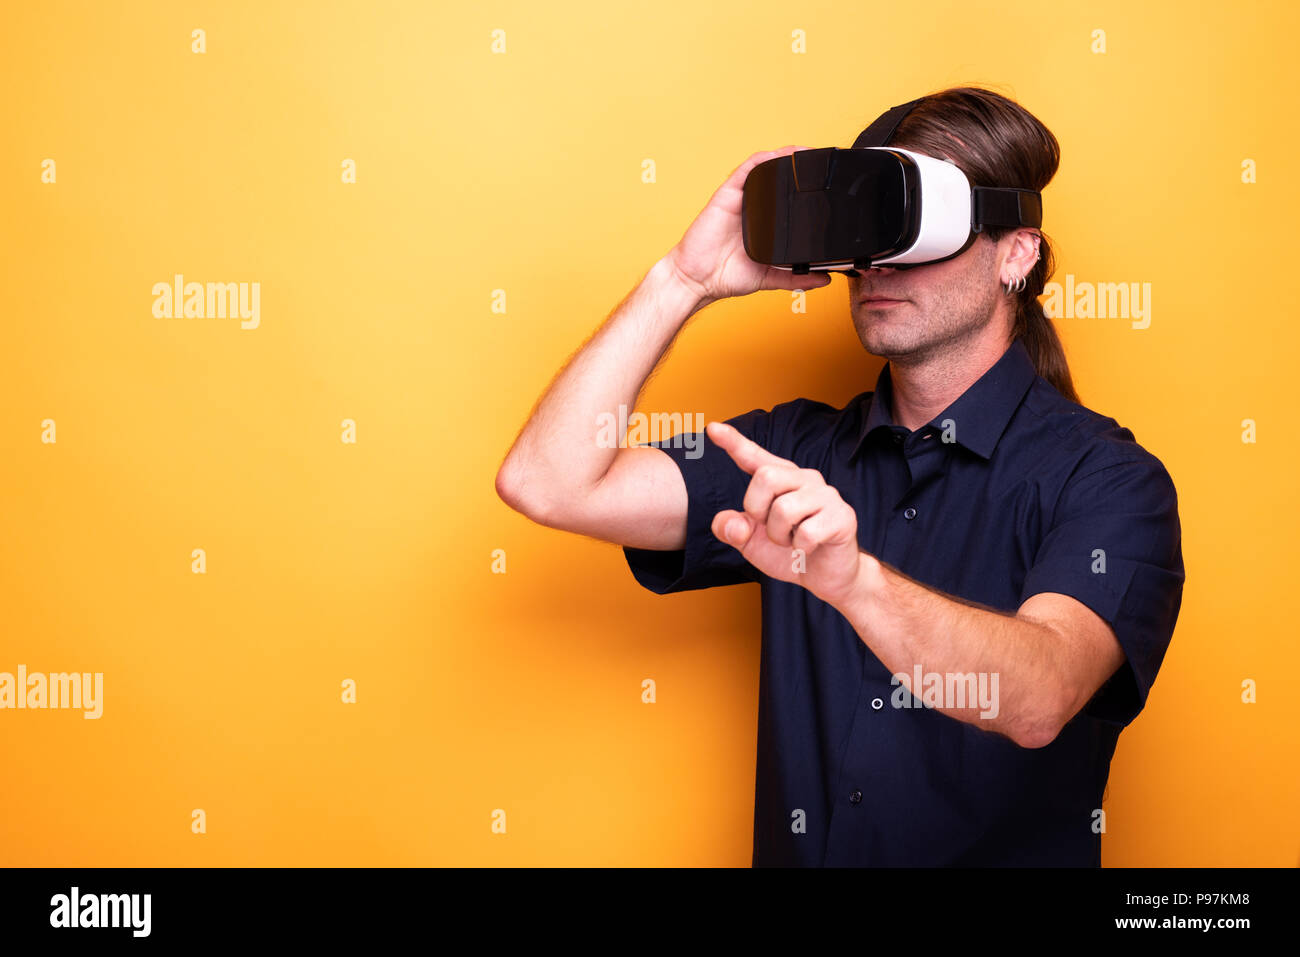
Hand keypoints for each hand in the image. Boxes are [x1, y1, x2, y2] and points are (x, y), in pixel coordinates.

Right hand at [665, 147, 832, 307]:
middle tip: (822, 163)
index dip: (805, 187)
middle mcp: (753, 207)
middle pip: (778, 179)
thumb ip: (795, 278)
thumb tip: (824, 279)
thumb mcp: (769, 277)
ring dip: (785, 157)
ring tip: (806, 152)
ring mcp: (740, 200)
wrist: (698, 280)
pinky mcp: (726, 196)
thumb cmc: (725, 276)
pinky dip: (762, 161)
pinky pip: (745, 171)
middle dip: (799, 167)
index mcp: (763, 223)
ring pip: (764, 170)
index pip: (787, 198)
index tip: (826, 184)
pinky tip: (777, 156)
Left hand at [707, 421, 863, 606]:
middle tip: (771, 529)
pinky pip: (806, 533)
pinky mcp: (842, 516)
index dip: (733, 442)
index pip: (754, 457)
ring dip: (779, 536)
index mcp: (780, 479)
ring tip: (792, 541)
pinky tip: (809, 548)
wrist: (825, 576)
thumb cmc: (789, 551)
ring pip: (784, 509)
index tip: (713, 428)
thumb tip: (732, 524)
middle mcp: (804, 479)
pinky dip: (800, 549)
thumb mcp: (750, 542)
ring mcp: (826, 495)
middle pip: (765, 477)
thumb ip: (731, 529)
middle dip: (758, 510)